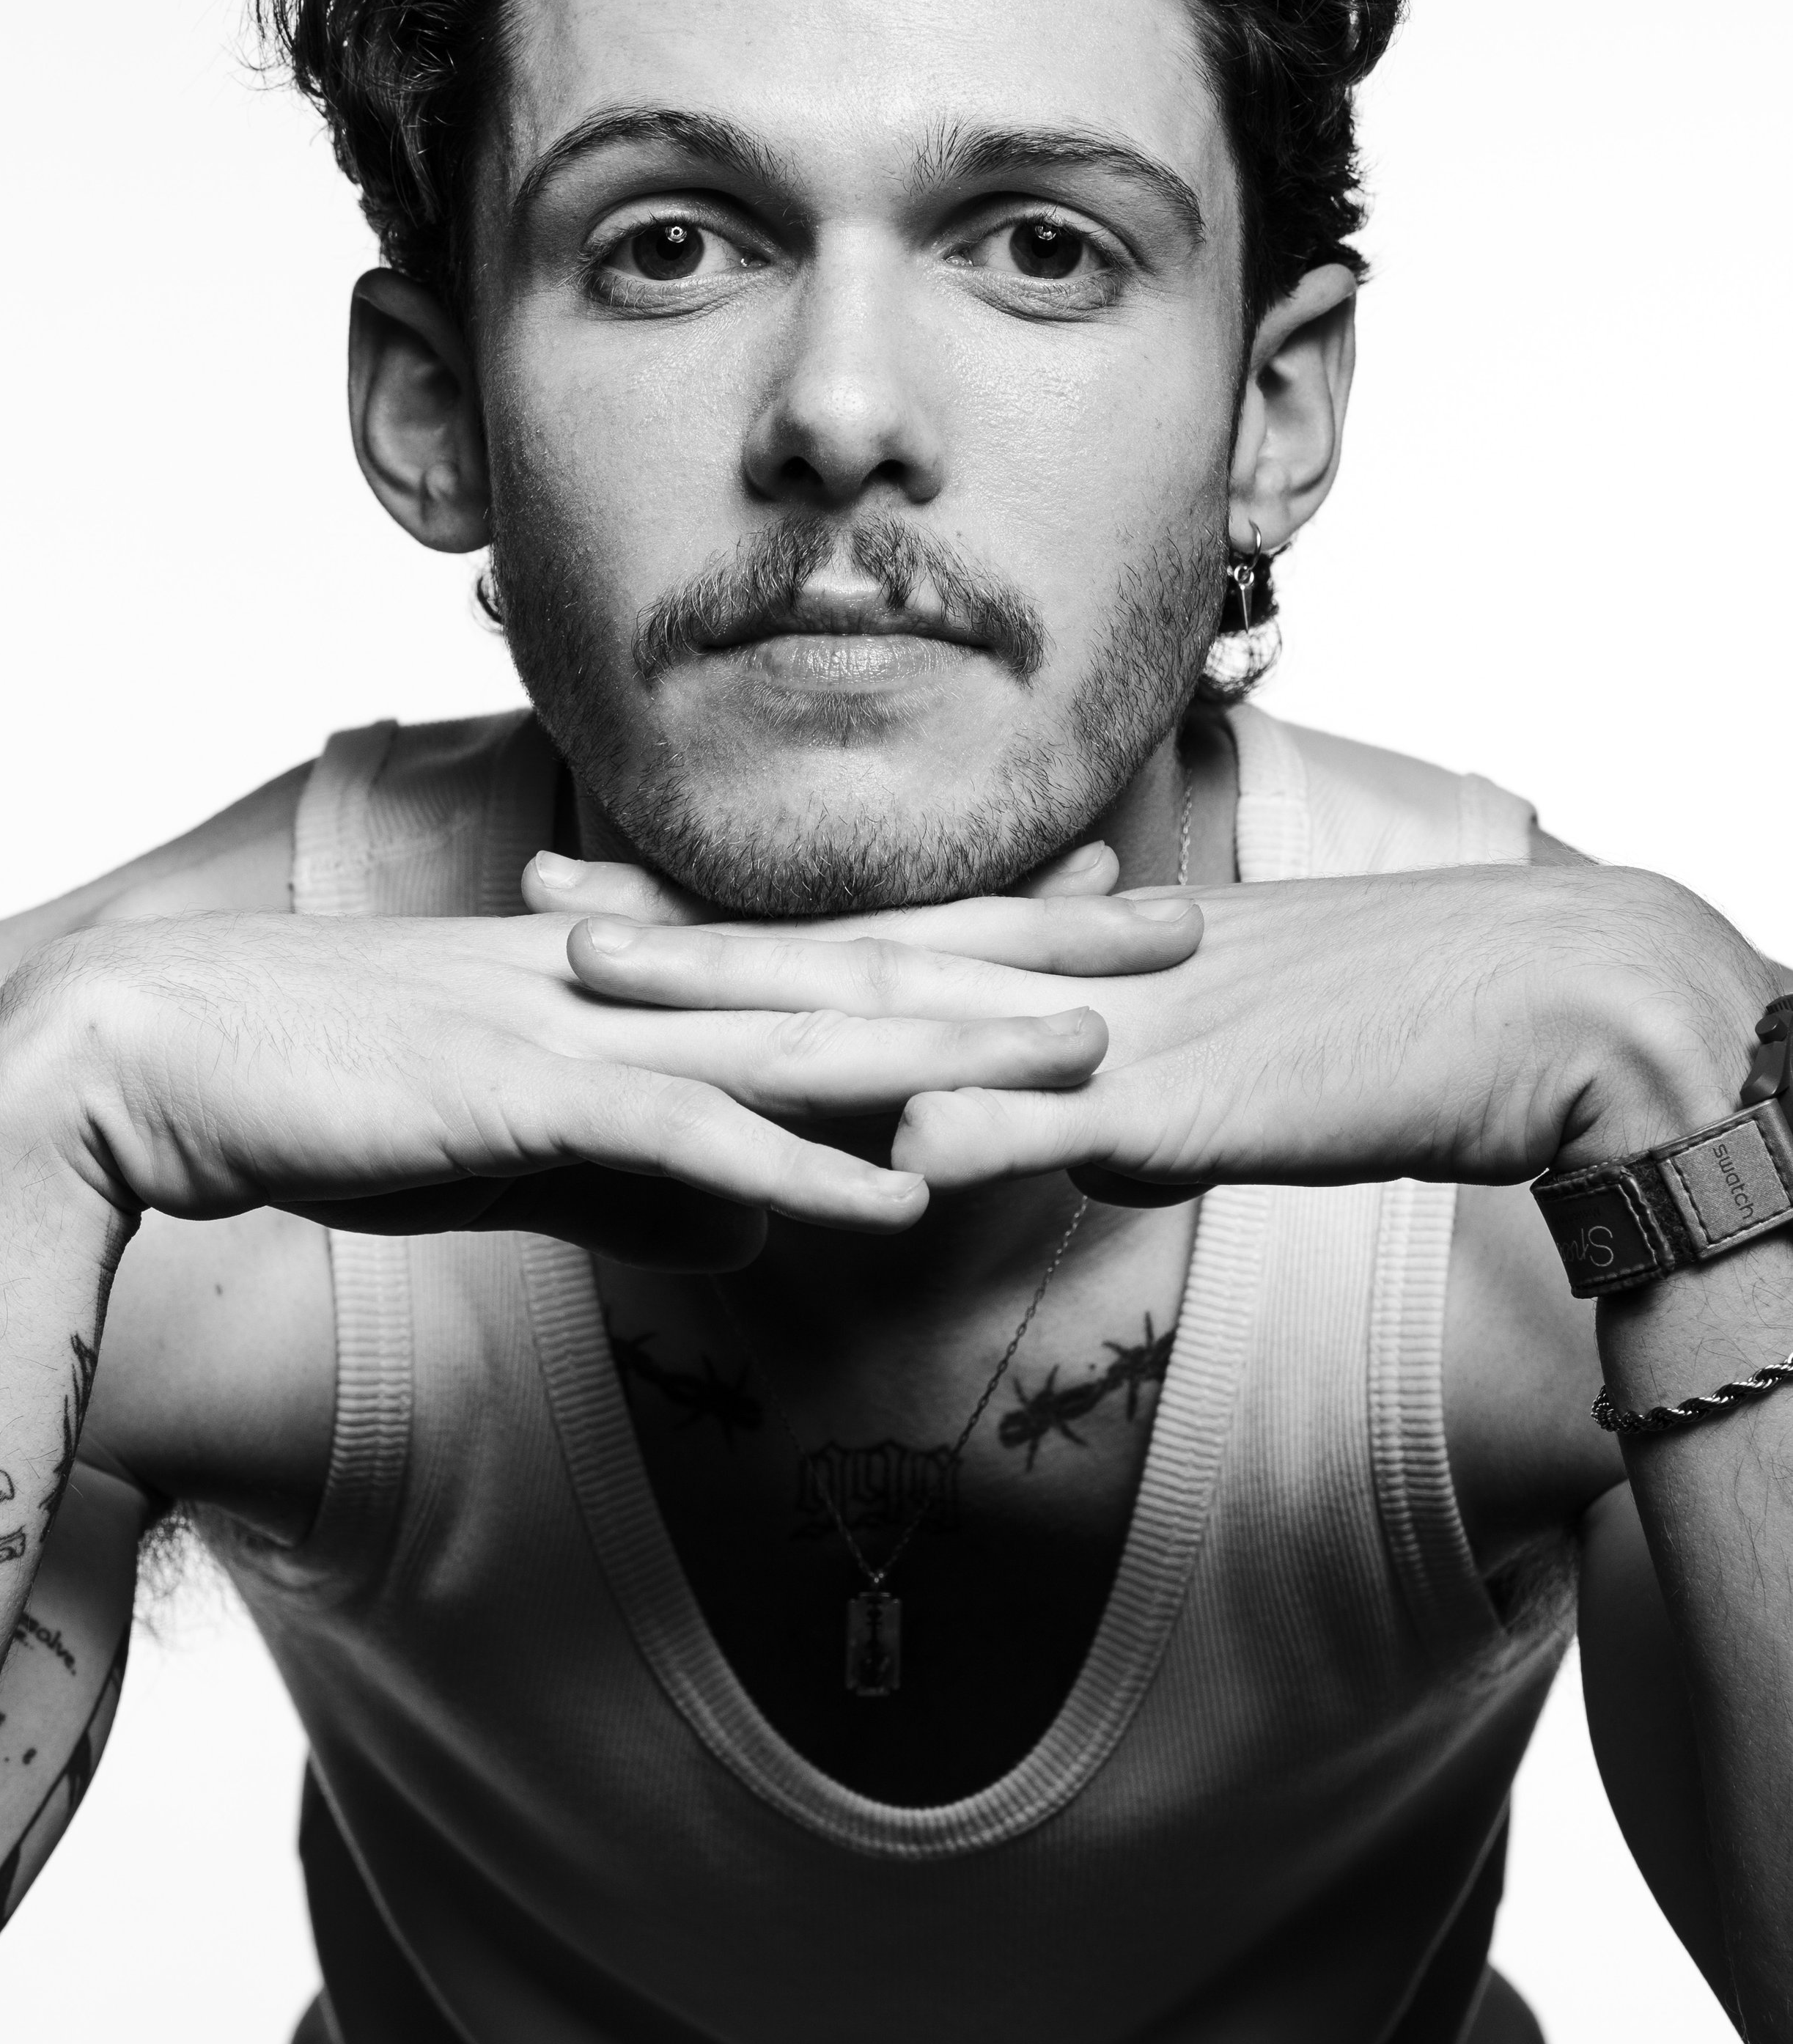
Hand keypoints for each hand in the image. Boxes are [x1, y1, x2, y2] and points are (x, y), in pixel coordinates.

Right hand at [0, 899, 1145, 1270]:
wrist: (184, 1052)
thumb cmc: (348, 1089)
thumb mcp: (527, 1140)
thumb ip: (646, 1171)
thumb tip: (757, 1218)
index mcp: (649, 979)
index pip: (845, 941)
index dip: (980, 919)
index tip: (1102, 897)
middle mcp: (645, 984)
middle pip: (869, 958)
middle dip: (1030, 943)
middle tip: (1180, 918)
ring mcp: (593, 1035)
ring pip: (806, 1037)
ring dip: (955, 1044)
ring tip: (1094, 1047)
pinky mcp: (529, 1103)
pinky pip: (687, 1140)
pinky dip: (799, 1168)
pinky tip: (901, 1190)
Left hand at [560, 863, 1777, 1201]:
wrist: (1510, 1009)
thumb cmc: (1350, 1032)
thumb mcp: (1178, 1058)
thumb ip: (1067, 1083)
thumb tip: (966, 1118)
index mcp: (1041, 966)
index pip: (848, 935)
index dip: (716, 918)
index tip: (589, 893)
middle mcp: (1046, 983)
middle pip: (832, 956)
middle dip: (681, 941)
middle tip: (534, 910)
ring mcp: (1105, 1036)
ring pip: (905, 1019)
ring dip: (761, 1011)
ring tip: (627, 995)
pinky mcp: (1188, 1100)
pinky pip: (1066, 1120)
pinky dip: (972, 1132)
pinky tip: (877, 1150)